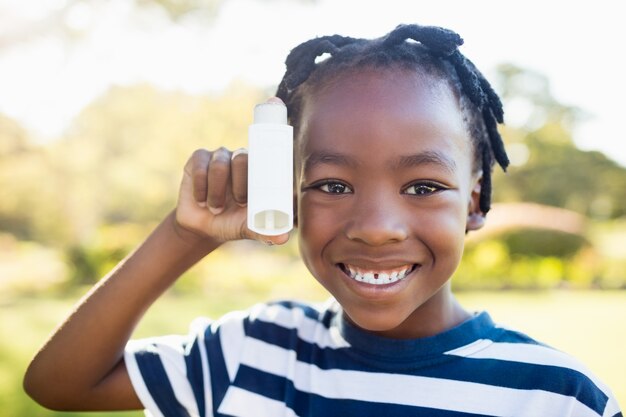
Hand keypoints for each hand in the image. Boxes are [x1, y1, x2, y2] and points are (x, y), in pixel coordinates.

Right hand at [175, 147, 289, 245]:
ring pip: (219, 165)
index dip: (261, 176)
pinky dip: (200, 189)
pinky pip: (200, 167)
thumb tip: (283, 238)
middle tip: (238, 204)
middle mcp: (239, 159)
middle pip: (242, 158)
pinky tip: (201, 201)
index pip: (264, 162)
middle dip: (239, 186)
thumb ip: (265, 232)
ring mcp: (219, 157)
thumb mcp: (248, 229)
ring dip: (216, 192)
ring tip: (216, 209)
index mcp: (257, 172)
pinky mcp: (199, 158)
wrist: (202, 228)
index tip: (253, 200)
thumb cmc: (231, 223)